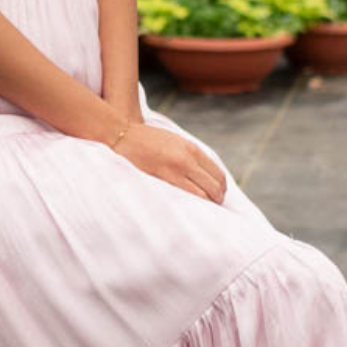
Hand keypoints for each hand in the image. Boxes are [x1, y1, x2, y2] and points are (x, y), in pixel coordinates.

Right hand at [113, 122, 227, 202]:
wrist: (125, 136)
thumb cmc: (150, 140)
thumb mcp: (177, 142)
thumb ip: (192, 156)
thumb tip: (207, 176)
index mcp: (192, 150)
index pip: (217, 174)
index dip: (222, 188)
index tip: (219, 194)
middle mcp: (186, 160)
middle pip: (213, 186)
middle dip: (217, 199)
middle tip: (215, 205)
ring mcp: (173, 172)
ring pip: (200, 196)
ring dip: (206, 204)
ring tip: (204, 209)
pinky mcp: (160, 180)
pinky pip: (182, 197)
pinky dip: (189, 203)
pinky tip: (188, 207)